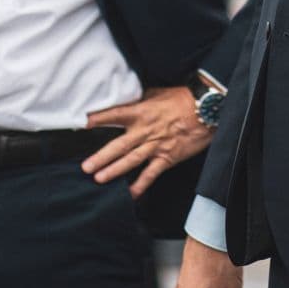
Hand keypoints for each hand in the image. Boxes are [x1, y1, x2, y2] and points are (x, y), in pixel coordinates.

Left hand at [83, 84, 213, 196]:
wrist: (205, 110)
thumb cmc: (181, 99)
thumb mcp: (157, 93)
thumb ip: (140, 99)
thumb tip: (127, 98)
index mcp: (141, 112)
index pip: (115, 115)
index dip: (99, 119)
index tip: (83, 124)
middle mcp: (145, 130)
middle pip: (119, 145)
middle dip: (101, 157)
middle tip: (85, 167)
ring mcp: (156, 146)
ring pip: (131, 160)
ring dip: (114, 171)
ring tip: (99, 179)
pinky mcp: (167, 157)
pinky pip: (151, 174)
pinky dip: (141, 185)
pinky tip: (130, 194)